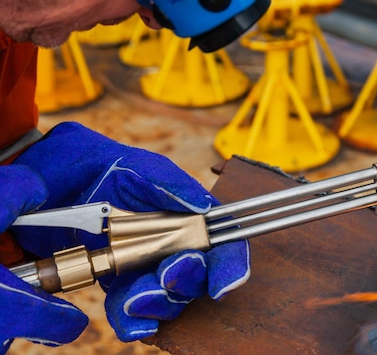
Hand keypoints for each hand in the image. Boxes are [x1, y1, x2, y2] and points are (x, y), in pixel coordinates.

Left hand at [11, 122, 249, 340]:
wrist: (42, 180)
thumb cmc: (90, 162)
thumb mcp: (132, 165)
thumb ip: (167, 183)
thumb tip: (203, 206)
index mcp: (183, 210)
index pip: (220, 238)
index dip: (229, 263)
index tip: (223, 283)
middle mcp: (171, 239)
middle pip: (198, 273)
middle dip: (186, 282)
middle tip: (166, 277)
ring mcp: (145, 262)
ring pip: (168, 297)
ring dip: (159, 304)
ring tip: (133, 298)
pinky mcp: (118, 280)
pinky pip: (133, 309)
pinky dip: (134, 320)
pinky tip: (130, 318)